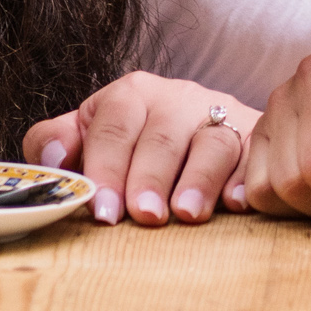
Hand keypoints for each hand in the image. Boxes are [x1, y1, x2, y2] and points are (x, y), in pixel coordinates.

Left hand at [23, 73, 254, 226]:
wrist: (197, 124)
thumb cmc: (133, 140)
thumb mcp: (90, 131)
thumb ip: (56, 139)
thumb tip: (55, 158)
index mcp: (132, 94)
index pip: (115, 124)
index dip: (106, 167)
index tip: (102, 209)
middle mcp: (177, 99)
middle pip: (162, 135)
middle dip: (150, 177)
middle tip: (143, 216)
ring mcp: (219, 116)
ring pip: (212, 141)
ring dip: (200, 178)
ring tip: (186, 214)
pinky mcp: (254, 137)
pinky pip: (254, 153)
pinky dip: (245, 177)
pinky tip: (234, 202)